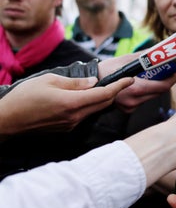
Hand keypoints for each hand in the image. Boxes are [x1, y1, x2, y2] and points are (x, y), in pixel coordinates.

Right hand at [0, 73, 132, 138]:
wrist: (7, 121)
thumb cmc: (25, 97)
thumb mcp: (50, 81)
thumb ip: (75, 82)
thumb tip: (93, 83)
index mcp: (72, 103)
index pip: (104, 95)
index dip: (119, 86)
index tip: (130, 79)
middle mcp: (75, 117)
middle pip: (103, 104)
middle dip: (116, 92)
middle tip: (123, 80)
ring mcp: (70, 125)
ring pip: (94, 110)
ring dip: (103, 99)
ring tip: (106, 86)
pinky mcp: (65, 128)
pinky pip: (84, 115)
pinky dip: (91, 105)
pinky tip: (88, 97)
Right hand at [96, 52, 175, 112]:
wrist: (87, 84)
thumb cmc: (105, 70)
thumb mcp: (126, 59)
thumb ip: (145, 57)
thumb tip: (160, 50)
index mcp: (135, 89)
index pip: (163, 86)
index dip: (173, 77)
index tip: (175, 68)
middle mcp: (134, 101)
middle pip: (160, 91)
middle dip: (166, 79)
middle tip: (168, 68)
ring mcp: (130, 107)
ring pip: (153, 96)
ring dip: (157, 85)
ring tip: (155, 73)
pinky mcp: (128, 109)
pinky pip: (144, 100)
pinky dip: (147, 91)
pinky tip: (143, 81)